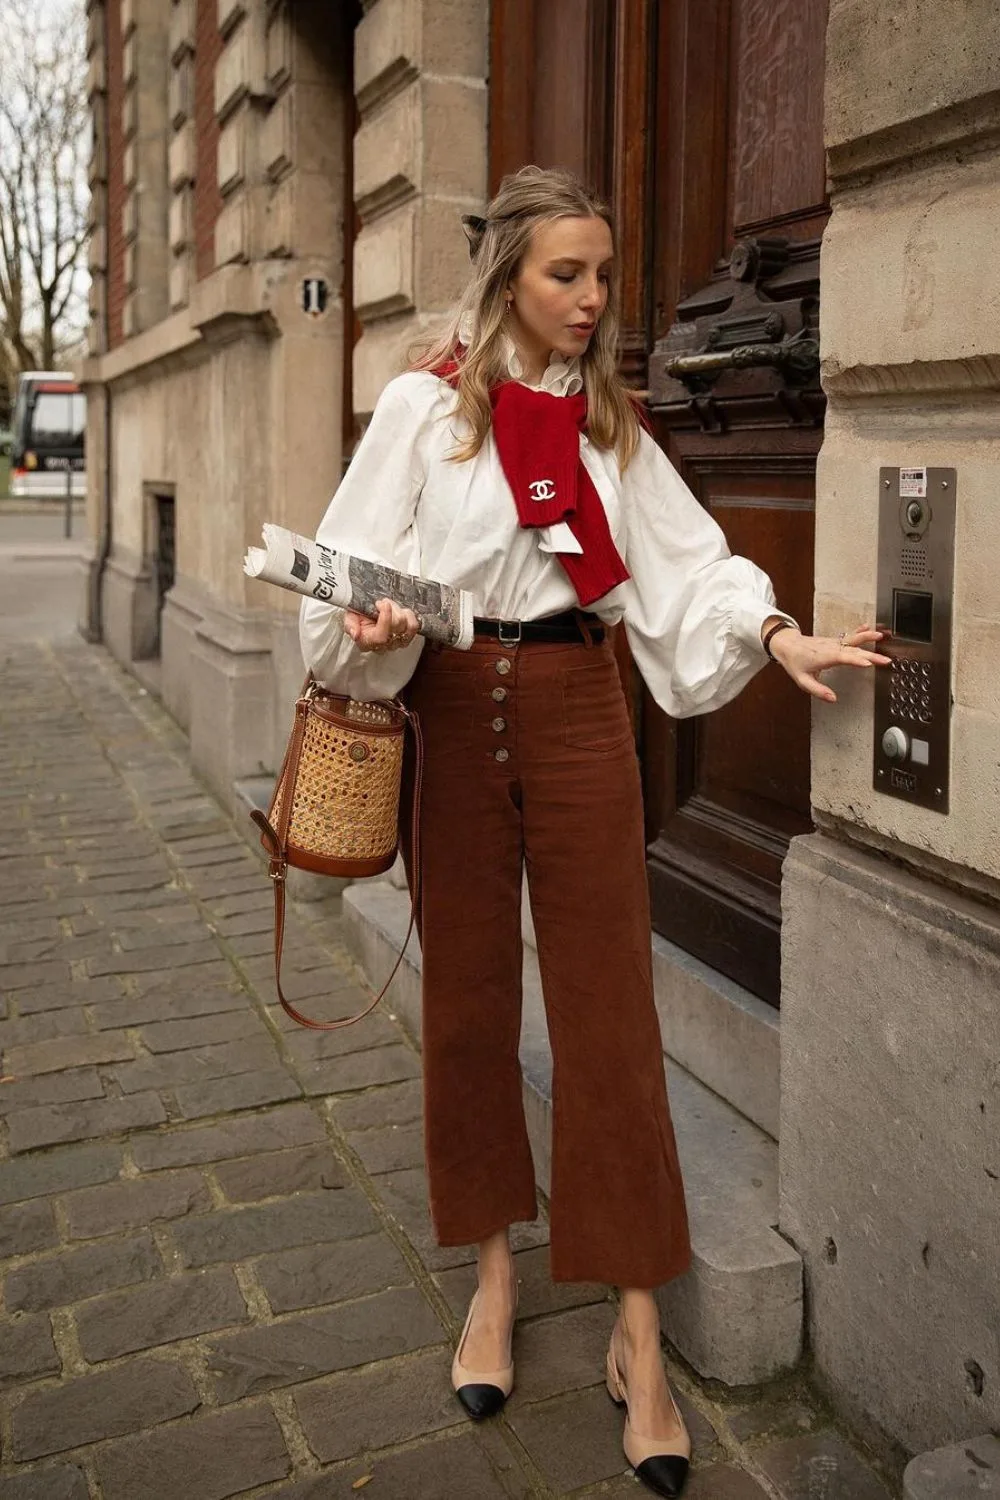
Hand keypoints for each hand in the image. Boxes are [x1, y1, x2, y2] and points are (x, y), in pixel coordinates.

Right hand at [344, 598, 419, 653]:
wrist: (367, 616)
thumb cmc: (359, 618)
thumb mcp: (349, 618)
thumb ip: (350, 625)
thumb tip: (355, 634)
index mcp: (368, 642)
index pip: (381, 636)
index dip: (385, 618)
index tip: (383, 604)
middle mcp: (384, 645)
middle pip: (397, 626)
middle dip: (391, 608)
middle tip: (383, 602)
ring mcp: (397, 642)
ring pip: (407, 625)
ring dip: (400, 611)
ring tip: (391, 606)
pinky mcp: (407, 637)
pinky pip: (415, 626)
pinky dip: (409, 615)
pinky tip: (400, 612)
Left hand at [767, 622, 890, 702]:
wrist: (787, 644)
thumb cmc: (795, 662)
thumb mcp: (803, 681)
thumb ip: (818, 690)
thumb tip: (833, 698)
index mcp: (823, 657)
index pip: (842, 658)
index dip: (855, 660)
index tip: (868, 663)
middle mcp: (830, 648)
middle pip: (853, 650)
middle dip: (870, 655)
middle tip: (885, 660)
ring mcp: (833, 643)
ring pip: (852, 640)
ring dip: (867, 638)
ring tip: (881, 636)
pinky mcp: (834, 641)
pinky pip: (849, 636)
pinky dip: (859, 631)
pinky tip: (868, 627)